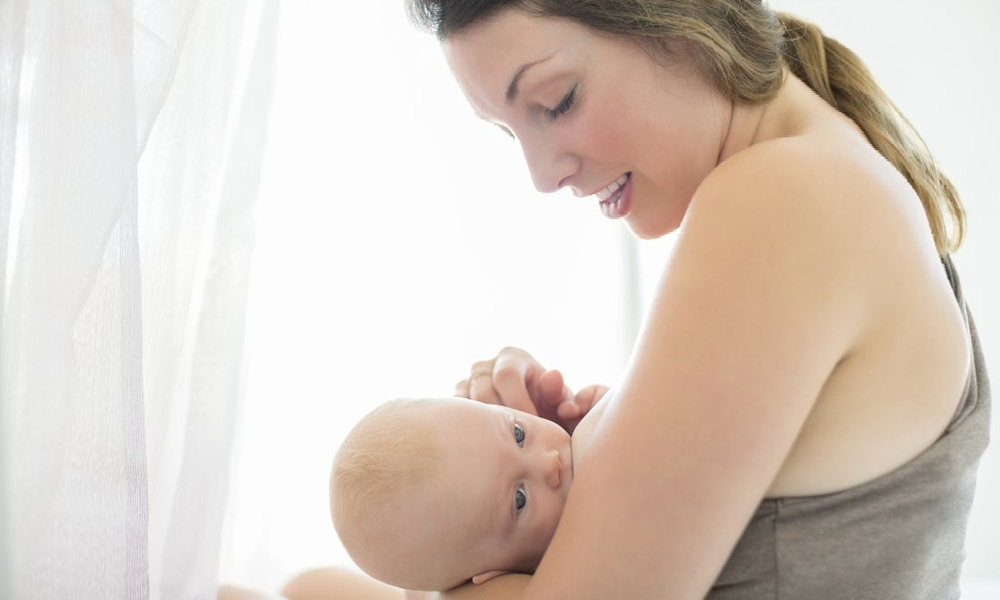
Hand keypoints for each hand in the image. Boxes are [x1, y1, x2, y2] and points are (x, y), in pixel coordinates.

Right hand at [454, 347, 606, 432]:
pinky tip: (490, 447)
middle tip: (517, 442)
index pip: (506, 376)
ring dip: (485, 428)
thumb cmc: (549, 406)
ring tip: (505, 447)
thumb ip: (561, 394)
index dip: (518, 403)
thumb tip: (554, 376)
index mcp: (511, 357)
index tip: (532, 429)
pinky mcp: (455, 401)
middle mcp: (484, 366)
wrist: (532, 415)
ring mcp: (466, 382)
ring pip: (466, 406)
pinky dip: (472, 431)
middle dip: (501, 419)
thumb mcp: (559, 401)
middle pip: (482, 392)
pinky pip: (457, 417)